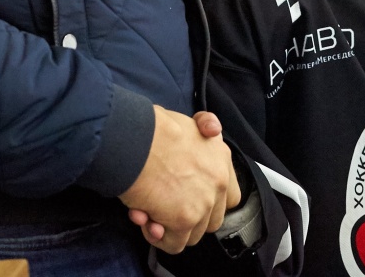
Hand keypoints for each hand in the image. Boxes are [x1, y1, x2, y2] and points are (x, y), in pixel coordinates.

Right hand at [120, 106, 234, 252]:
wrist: (135, 140)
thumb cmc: (152, 129)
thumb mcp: (188, 121)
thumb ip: (203, 128)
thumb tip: (211, 128)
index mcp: (221, 158)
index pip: (229, 195)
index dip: (209, 201)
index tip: (189, 199)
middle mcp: (219, 181)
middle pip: (212, 219)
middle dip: (189, 218)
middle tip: (164, 207)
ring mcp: (204, 203)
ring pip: (192, 234)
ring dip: (170, 228)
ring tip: (148, 211)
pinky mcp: (184, 219)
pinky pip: (174, 244)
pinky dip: (158, 238)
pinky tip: (143, 218)